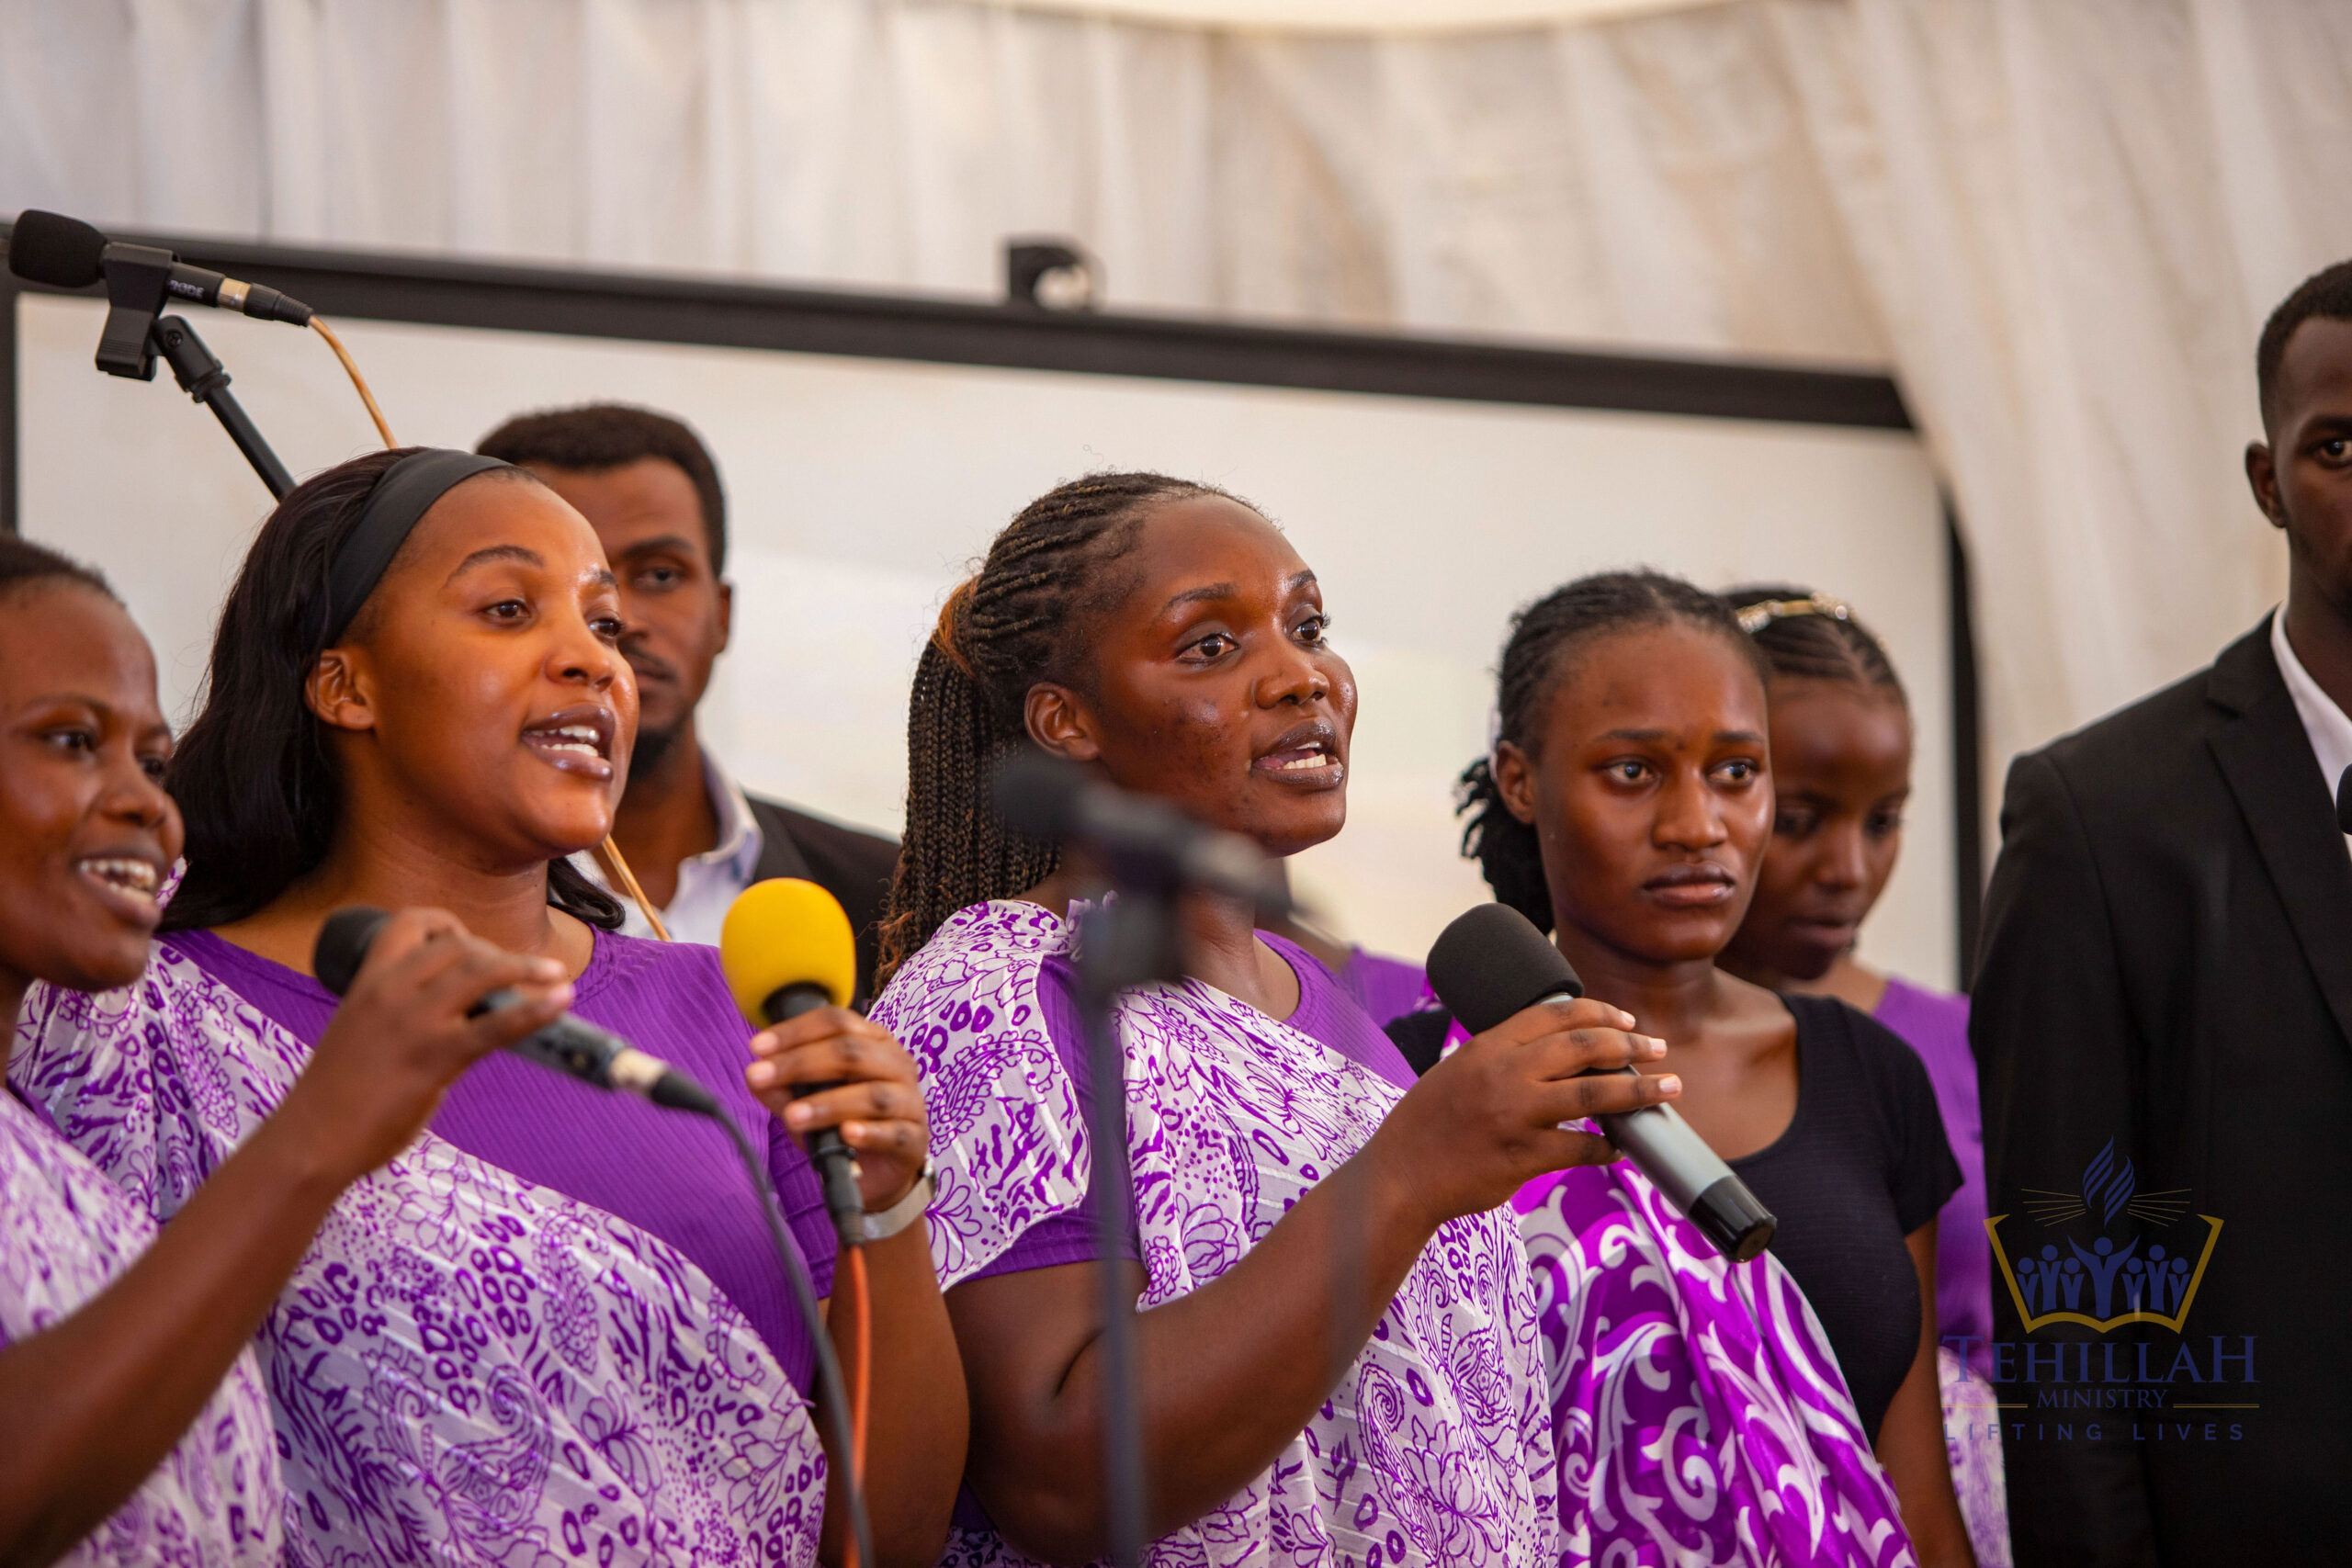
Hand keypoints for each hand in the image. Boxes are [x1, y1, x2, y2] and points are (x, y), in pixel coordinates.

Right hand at [268, 908, 572, 1185]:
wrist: (311, 1140)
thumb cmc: (337, 1094)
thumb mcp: (364, 1032)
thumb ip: (406, 1014)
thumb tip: (465, 1014)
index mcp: (366, 981)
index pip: (409, 922)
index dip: (445, 922)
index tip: (467, 940)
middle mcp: (390, 992)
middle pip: (457, 945)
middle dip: (495, 953)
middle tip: (517, 976)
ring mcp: (414, 1022)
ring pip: (481, 971)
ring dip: (526, 968)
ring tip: (557, 975)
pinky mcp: (434, 1057)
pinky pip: (496, 1025)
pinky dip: (536, 1011)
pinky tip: (562, 1003)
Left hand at [745, 1008, 928, 1210]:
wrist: (876, 1174)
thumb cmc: (841, 1127)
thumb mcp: (806, 1104)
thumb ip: (782, 1090)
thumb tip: (755, 1077)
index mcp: (873, 1042)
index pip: (837, 1022)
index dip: (795, 1031)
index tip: (757, 1048)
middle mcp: (896, 1064)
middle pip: (853, 1052)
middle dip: (801, 1063)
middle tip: (761, 1077)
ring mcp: (910, 1101)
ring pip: (872, 1094)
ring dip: (828, 1103)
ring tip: (792, 1116)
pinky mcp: (914, 1139)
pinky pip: (893, 1132)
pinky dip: (868, 1132)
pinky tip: (845, 1134)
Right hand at [1363, 996, 1678, 1232]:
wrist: (1398, 1176)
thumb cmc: (1425, 1125)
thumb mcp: (1456, 1070)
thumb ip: (1499, 1058)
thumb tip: (1554, 1055)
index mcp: (1486, 1045)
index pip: (1555, 1013)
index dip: (1598, 1012)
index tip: (1627, 1018)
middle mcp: (1503, 1073)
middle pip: (1583, 1046)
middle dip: (1630, 1043)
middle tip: (1657, 1047)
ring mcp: (1515, 1115)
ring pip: (1594, 1092)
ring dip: (1639, 1089)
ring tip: (1668, 1087)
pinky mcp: (1523, 1158)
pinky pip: (1581, 1147)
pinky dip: (1606, 1145)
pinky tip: (1620, 1146)